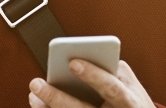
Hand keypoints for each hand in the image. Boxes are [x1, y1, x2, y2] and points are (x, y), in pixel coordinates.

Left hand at [27, 60, 155, 107]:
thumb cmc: (132, 100)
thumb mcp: (130, 84)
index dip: (93, 75)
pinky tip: (38, 104)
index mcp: (128, 101)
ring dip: (49, 107)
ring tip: (33, 95)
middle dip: (57, 97)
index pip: (110, 87)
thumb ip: (108, 70)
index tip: (73, 63)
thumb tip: (76, 61)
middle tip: (36, 84)